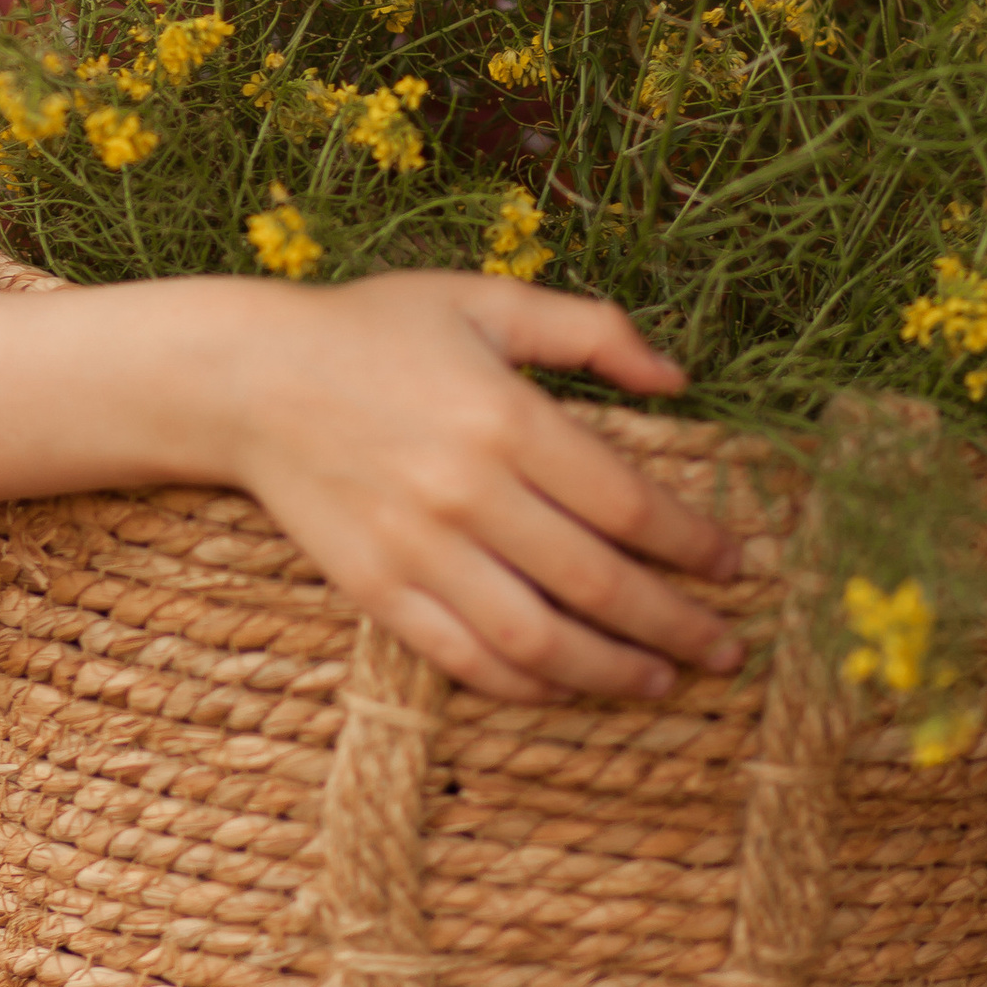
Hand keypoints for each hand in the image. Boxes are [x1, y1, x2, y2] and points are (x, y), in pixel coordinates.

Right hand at [212, 269, 743, 706]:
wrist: (250, 377)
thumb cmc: (374, 329)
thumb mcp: (485, 300)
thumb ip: (589, 329)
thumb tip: (679, 379)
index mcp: (505, 417)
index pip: (628, 504)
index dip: (694, 545)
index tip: (736, 566)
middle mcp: (467, 492)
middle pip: (597, 582)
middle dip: (676, 624)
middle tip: (727, 649)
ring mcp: (418, 549)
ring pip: (537, 637)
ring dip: (612, 670)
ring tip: (662, 682)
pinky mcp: (377, 589)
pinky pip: (464, 657)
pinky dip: (525, 683)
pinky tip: (567, 686)